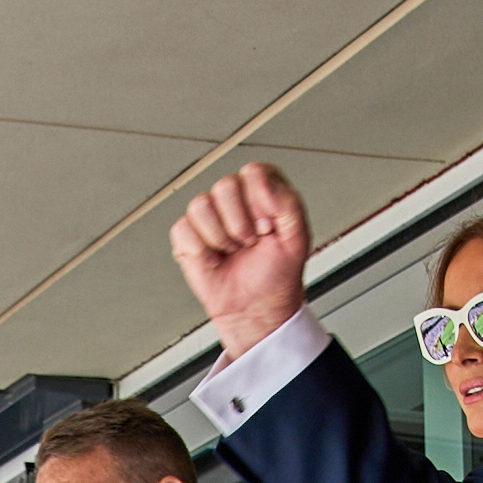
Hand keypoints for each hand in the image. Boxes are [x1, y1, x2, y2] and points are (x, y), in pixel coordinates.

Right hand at [170, 162, 316, 361]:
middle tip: (249, 242)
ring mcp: (209, 216)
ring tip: (232, 250)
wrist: (256, 309)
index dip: (260, 200)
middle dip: (240, 222)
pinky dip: (201, 248)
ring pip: (201, 204)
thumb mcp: (298, 237)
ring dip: (220, 236)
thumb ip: (288, 202)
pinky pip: (184, 228)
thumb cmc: (276, 275)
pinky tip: (214, 257)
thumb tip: (261, 182)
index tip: (267, 227)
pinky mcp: (188, 236)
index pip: (254, 172)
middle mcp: (234, 200)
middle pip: (225, 185)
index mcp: (262, 192)